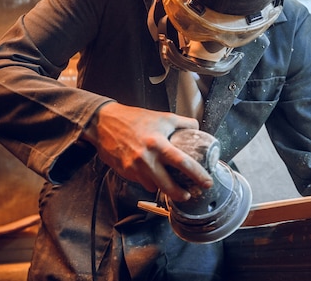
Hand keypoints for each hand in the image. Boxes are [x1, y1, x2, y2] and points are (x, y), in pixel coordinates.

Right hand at [83, 102, 213, 201]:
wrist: (104, 123)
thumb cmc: (134, 119)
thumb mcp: (163, 117)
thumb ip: (183, 123)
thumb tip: (198, 128)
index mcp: (158, 144)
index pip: (183, 163)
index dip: (197, 175)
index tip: (207, 182)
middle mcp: (146, 159)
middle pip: (167, 186)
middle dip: (180, 194)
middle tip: (188, 194)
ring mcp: (133, 168)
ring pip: (153, 187)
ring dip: (163, 187)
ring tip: (170, 183)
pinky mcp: (124, 173)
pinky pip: (141, 182)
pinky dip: (149, 181)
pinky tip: (151, 173)